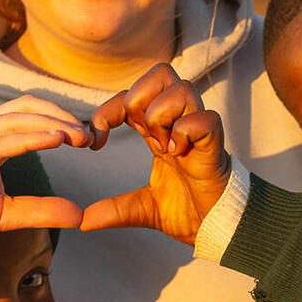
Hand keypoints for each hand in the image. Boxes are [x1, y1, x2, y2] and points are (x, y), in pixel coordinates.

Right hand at [0, 94, 91, 236]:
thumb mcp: (8, 213)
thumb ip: (41, 210)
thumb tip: (80, 215)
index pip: (30, 113)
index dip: (60, 119)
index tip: (89, 137)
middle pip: (26, 108)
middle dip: (60, 117)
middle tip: (89, 136)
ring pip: (13, 120)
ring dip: (49, 124)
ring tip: (76, 136)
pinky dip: (28, 139)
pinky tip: (53, 141)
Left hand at [81, 63, 231, 244]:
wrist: (217, 229)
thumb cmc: (189, 212)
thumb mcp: (142, 208)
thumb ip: (114, 209)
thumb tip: (83, 221)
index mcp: (160, 130)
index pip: (131, 94)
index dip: (108, 110)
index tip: (96, 142)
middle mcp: (180, 121)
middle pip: (161, 73)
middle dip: (139, 98)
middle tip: (137, 132)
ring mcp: (199, 130)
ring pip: (182, 88)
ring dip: (161, 115)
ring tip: (162, 146)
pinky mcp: (215, 144)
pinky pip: (203, 119)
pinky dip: (184, 132)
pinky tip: (178, 155)